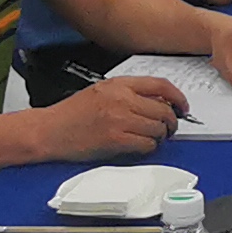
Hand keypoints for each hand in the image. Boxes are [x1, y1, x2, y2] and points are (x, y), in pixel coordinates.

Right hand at [22, 75, 182, 162]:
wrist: (49, 131)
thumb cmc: (72, 113)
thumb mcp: (101, 92)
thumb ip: (129, 93)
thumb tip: (159, 102)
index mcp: (119, 84)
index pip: (161, 85)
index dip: (178, 97)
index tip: (183, 107)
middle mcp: (122, 99)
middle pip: (164, 110)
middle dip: (172, 122)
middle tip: (170, 129)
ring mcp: (119, 120)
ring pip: (158, 129)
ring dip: (160, 137)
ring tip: (152, 139)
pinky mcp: (115, 140)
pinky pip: (146, 144)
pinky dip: (149, 148)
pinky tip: (141, 147)